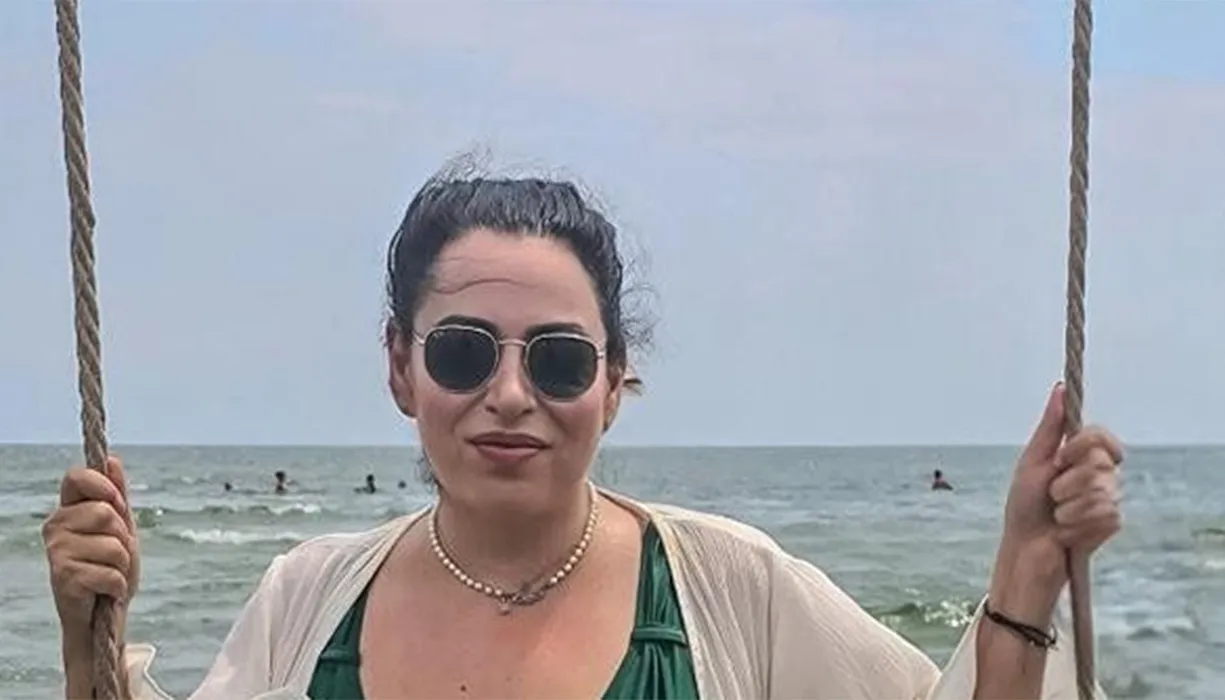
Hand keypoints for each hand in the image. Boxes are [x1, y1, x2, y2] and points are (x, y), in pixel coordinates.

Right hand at [42, 455, 140, 641]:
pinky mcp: (63, 577)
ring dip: (123, 564)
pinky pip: (111, 572)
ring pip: (113, 545)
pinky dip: (118, 584)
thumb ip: (117, 494)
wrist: (102, 615)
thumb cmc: (111, 566)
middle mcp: (55, 527)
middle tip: (115, 554)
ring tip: (109, 573)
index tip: (117, 502)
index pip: (76, 476)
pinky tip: (105, 591)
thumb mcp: (121, 527)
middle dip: (123, 537)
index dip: (102, 485)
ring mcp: (56, 552)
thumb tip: (113, 460)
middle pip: (105, 512)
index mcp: (69, 509)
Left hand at [997, 382, 1123, 594]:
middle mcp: (1099, 475)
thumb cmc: (1024, 506)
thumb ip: (1049, 426)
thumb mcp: (1032, 461)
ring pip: (1102, 491)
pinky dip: (1078, 523)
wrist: (1025, 548)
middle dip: (1067, 480)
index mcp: (1079, 457)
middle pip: (1100, 463)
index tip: (1062, 457)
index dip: (1084, 445)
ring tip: (1057, 515)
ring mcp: (1107, 499)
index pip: (1102, 437)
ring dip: (1069, 505)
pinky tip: (1067, 531)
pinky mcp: (1110, 523)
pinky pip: (1105, 514)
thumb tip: (1059, 388)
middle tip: (1051, 495)